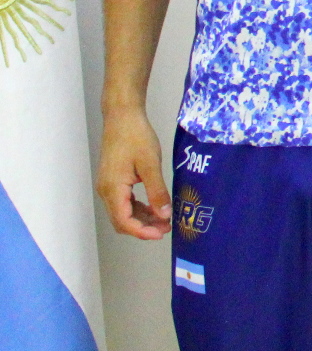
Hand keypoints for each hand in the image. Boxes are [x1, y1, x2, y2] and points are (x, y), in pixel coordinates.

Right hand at [96, 105, 169, 239]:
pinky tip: (154, 207)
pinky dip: (138, 208)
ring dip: (141, 219)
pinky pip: (124, 201)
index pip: (123, 221)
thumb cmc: (135, 136)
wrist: (122, 117)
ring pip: (122, 212)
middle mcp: (106, 190)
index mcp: (112, 188)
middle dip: (143, 228)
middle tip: (166, 228)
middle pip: (121, 220)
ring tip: (164, 220)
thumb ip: (157, 191)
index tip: (161, 234)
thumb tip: (164, 214)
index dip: (142, 231)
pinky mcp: (113, 180)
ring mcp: (108, 185)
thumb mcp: (150, 164)